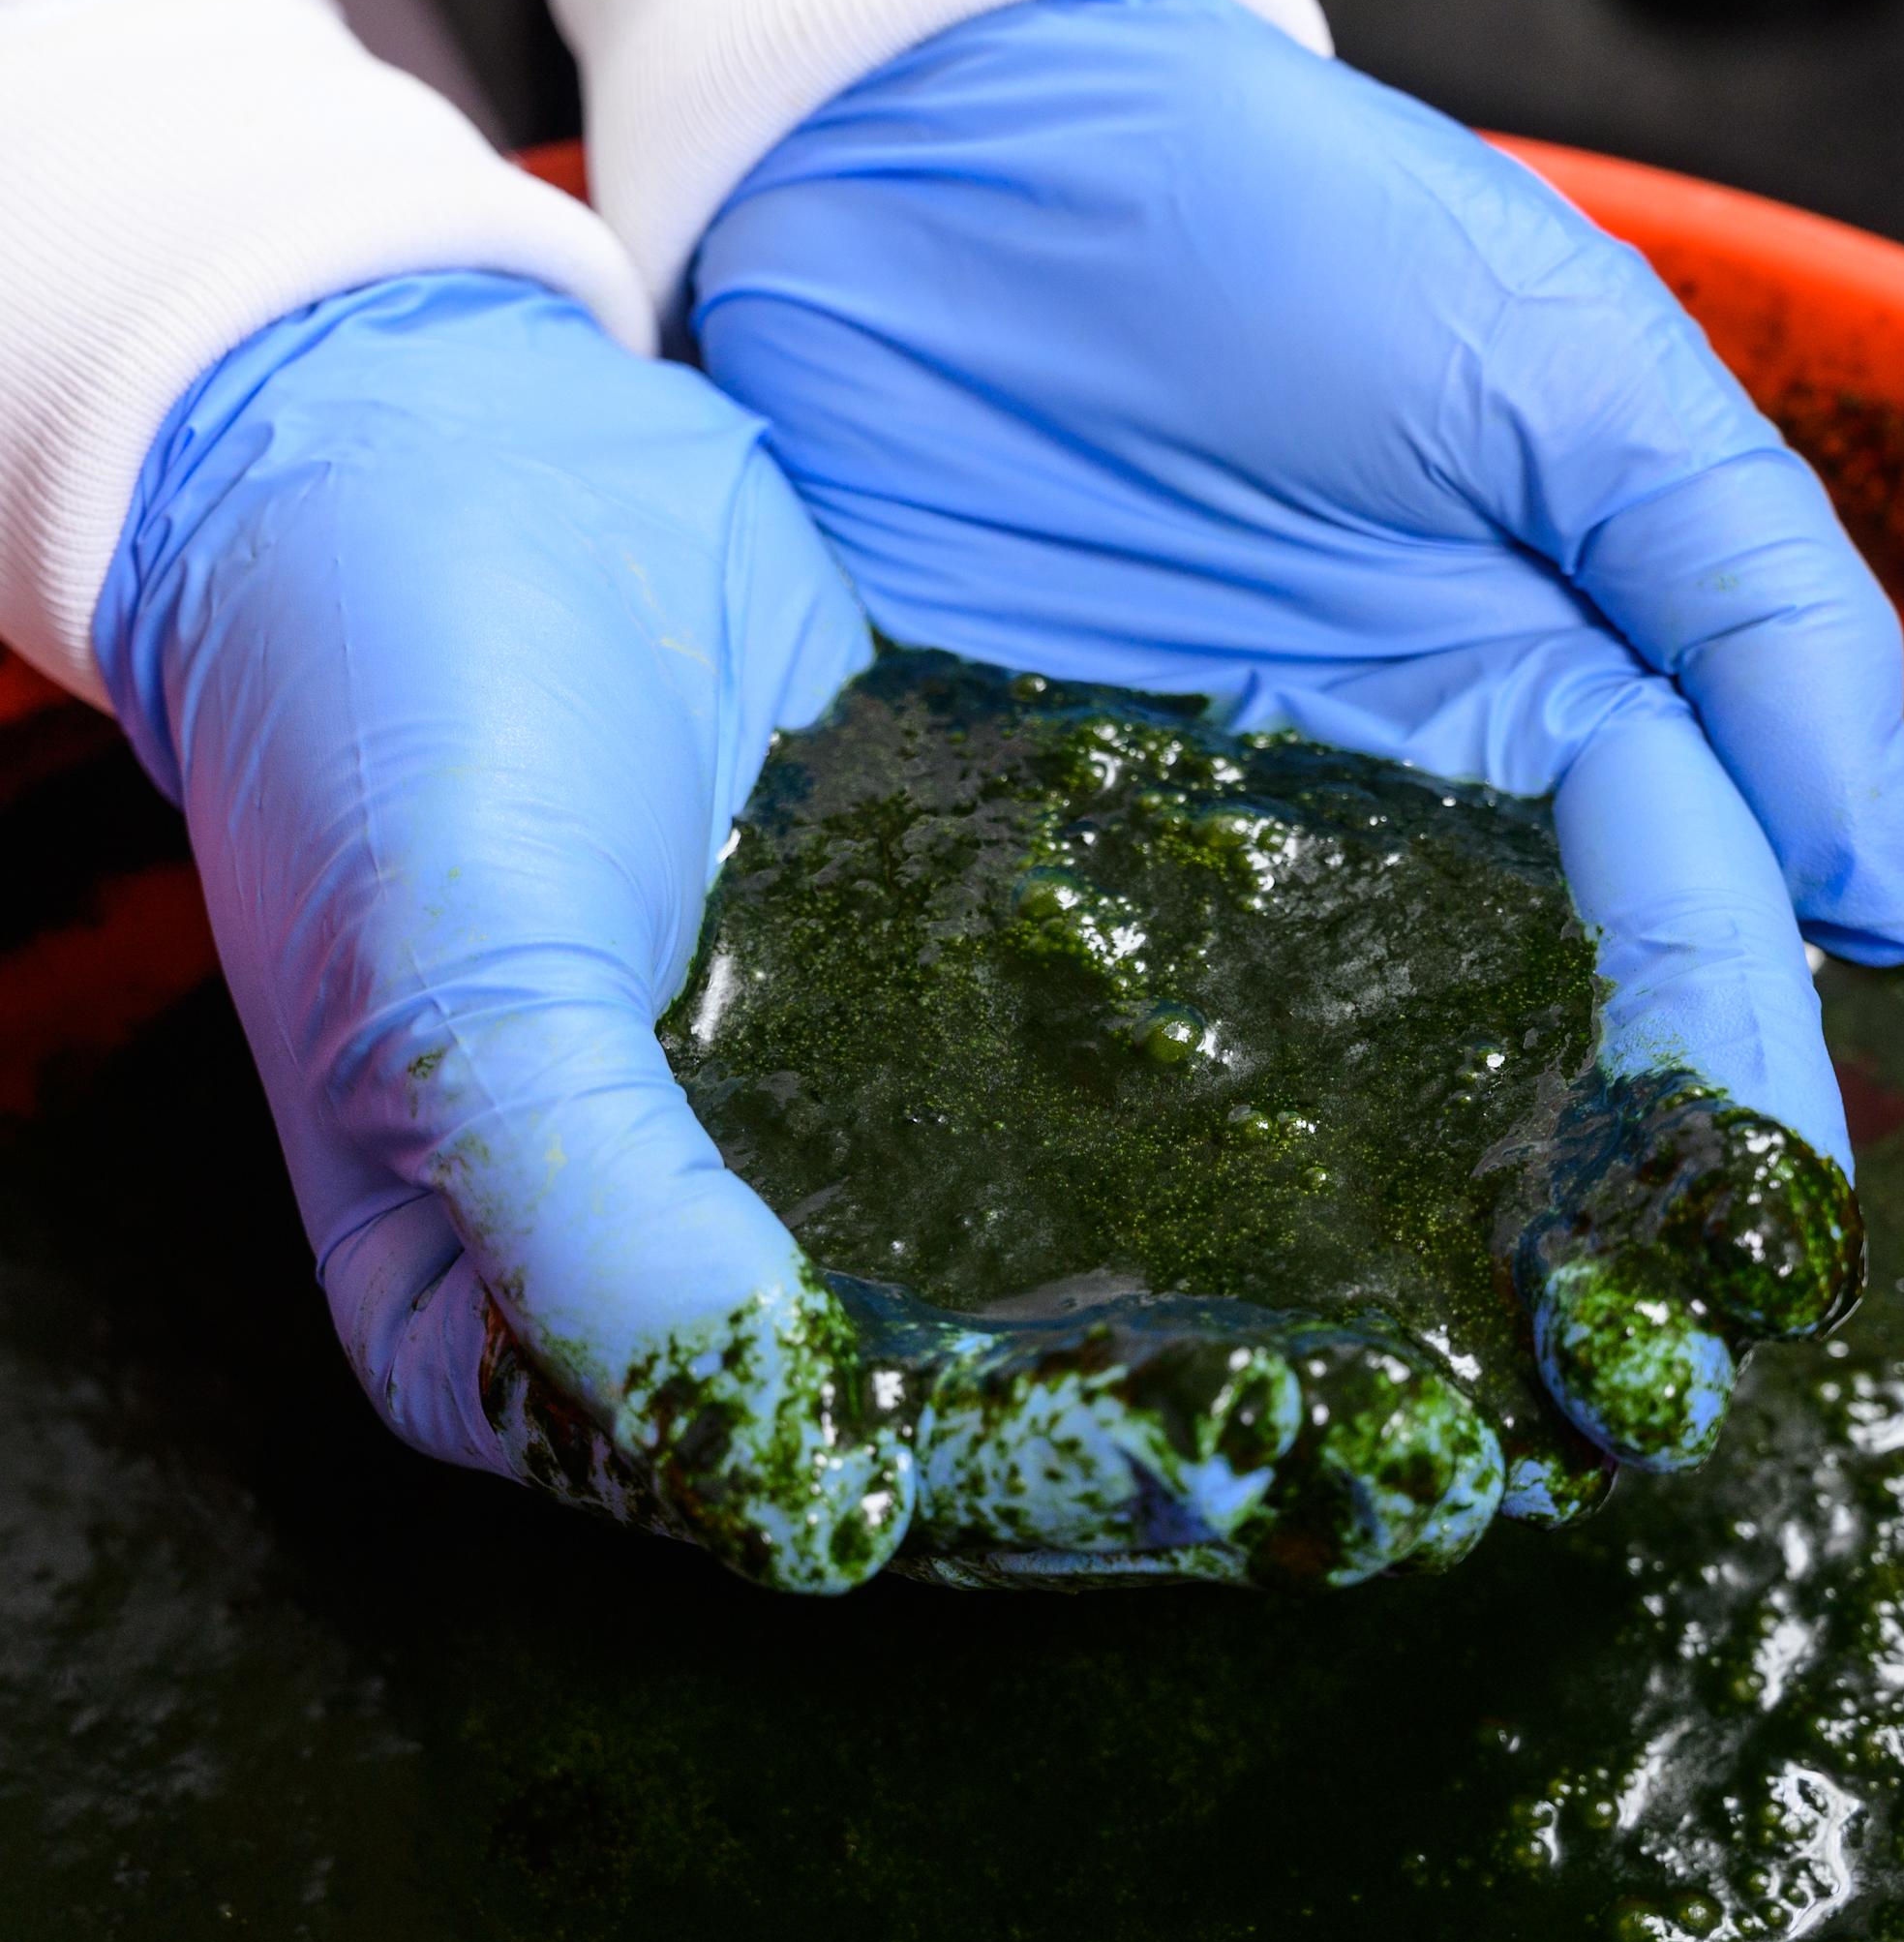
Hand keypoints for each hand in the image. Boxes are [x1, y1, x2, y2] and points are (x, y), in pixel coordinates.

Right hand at [93, 273, 1497, 1588]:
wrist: (429, 440)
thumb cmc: (383, 704)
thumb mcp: (461, 975)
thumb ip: (603, 1231)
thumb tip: (810, 1502)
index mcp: (541, 1336)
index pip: (835, 1476)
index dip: (1062, 1496)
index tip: (1288, 1478)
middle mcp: (703, 1270)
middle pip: (976, 1413)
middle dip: (1208, 1442)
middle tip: (1455, 1458)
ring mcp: (824, 1134)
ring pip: (1060, 1275)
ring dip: (1256, 1313)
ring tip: (1482, 1344)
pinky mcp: (919, 996)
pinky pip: (1086, 1097)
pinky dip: (1228, 1135)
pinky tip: (1407, 1139)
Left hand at [691, 0, 1903, 1473]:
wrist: (956, 170)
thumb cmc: (1286, 230)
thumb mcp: (1568, 365)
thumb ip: (1744, 600)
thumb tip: (1876, 895)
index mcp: (1570, 703)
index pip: (1686, 940)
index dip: (1723, 1100)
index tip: (1725, 1262)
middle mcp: (1410, 812)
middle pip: (1527, 1060)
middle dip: (1577, 1237)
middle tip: (1591, 1417)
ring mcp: (1226, 852)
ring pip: (1340, 1088)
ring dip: (1388, 1251)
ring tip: (1409, 1420)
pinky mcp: (1046, 860)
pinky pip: (1125, 1038)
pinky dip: (1163, 1161)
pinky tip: (1179, 1279)